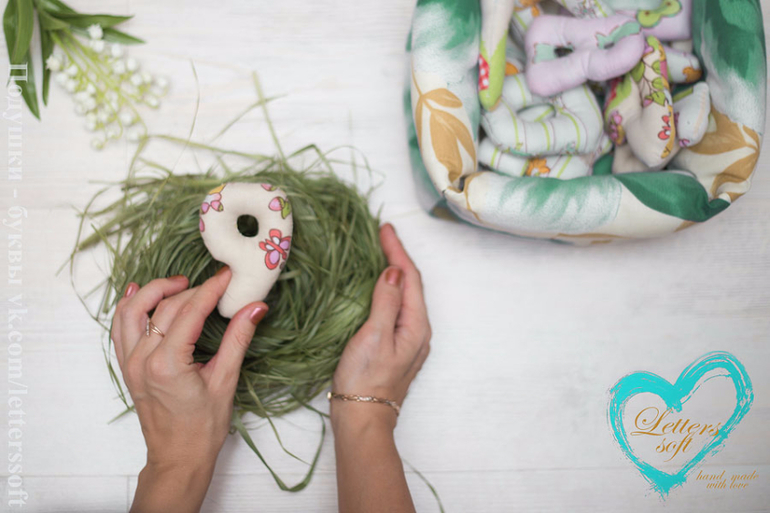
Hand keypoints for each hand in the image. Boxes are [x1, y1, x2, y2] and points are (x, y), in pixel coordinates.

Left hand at [111, 268, 267, 512]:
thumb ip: (238, 339)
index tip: (227, 275)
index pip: (190, 311)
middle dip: (192, 290)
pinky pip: (120, 328)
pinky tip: (137, 292)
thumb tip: (256, 307)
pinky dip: (129, 307)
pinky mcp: (126, 366)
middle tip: (215, 284)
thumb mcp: (225, 381)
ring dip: (153, 291)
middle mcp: (142, 359)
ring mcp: (129, 362)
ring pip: (132, 311)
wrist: (178, 457)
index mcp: (167, 363)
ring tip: (179, 282)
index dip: (211, 289)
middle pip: (165, 307)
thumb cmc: (203, 427)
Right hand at [331, 223, 430, 431]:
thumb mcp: (374, 336)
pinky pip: (394, 309)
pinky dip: (386, 291)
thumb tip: (394, 271)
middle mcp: (417, 330)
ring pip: (403, 296)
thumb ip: (386, 302)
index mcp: (416, 325)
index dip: (397, 251)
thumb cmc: (366, 380)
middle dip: (397, 258)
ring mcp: (407, 340)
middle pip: (411, 285)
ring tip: (377, 253)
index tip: (384, 228)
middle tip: (380, 235)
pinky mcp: (394, 347)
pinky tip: (373, 287)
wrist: (362, 420)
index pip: (410, 277)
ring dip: (392, 273)